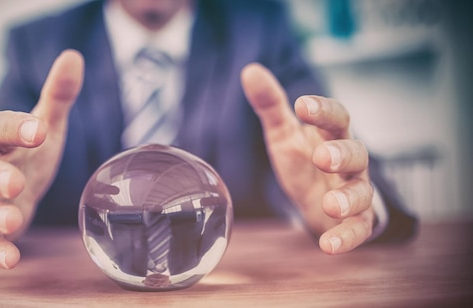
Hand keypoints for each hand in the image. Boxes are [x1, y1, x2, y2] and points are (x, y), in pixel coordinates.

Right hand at [0, 50, 83, 268]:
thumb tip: (73, 56)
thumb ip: (57, 97)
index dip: (15, 128)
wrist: (12, 191)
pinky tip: (11, 259)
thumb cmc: (29, 155)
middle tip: (16, 182)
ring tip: (15, 222)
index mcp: (2, 142)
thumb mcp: (46, 127)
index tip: (39, 129)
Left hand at [241, 63, 373, 253]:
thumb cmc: (305, 163)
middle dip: (341, 154)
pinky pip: (358, 230)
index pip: (337, 118)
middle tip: (322, 157)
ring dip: (349, 198)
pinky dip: (346, 238)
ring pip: (362, 192)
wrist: (321, 203)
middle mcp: (350, 162)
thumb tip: (249, 70)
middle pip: (356, 153)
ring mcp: (355, 192)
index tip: (302, 105)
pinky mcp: (356, 222)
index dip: (323, 110)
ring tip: (331, 204)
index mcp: (332, 136)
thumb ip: (271, 106)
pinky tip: (328, 246)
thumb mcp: (283, 135)